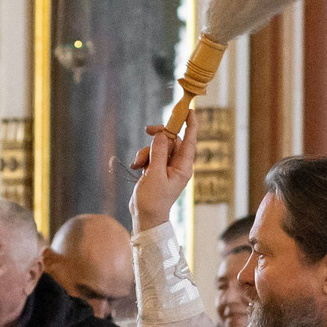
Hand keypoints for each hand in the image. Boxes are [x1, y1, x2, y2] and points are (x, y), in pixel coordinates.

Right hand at [128, 119, 195, 233]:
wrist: (145, 216)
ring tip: (138, 164)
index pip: (190, 141)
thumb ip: (159, 152)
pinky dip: (143, 158)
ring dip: (146, 151)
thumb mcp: (155, 174)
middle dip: (158, 137)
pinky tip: (136, 167)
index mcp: (183, 167)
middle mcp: (177, 165)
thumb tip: (162, 134)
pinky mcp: (157, 169)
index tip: (189, 111)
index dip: (191, 124)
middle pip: (171, 140)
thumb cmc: (153, 200)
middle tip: (147, 130)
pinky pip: (151, 155)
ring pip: (158, 147)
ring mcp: (167, 167)